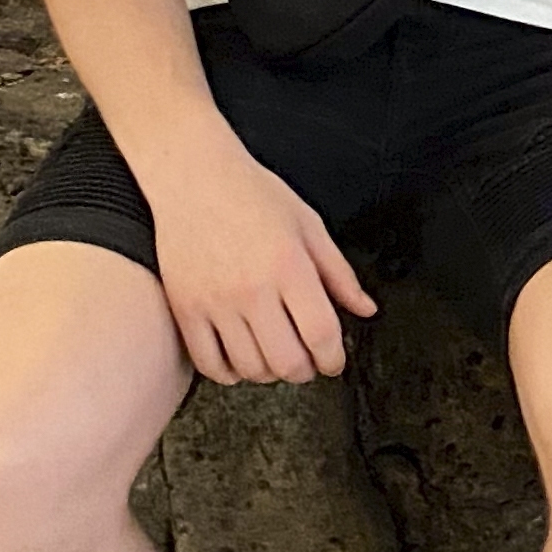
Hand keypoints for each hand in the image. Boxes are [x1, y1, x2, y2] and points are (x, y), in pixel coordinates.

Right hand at [149, 135, 376, 382]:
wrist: (193, 176)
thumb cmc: (253, 195)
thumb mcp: (308, 225)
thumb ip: (339, 273)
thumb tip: (366, 309)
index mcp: (289, 266)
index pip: (321, 334)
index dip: (333, 359)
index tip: (334, 362)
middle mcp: (252, 289)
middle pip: (287, 361)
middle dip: (306, 371)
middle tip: (308, 362)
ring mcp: (215, 302)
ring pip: (250, 368)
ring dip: (270, 374)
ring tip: (275, 357)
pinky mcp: (185, 308)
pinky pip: (209, 364)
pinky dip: (229, 374)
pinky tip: (241, 361)